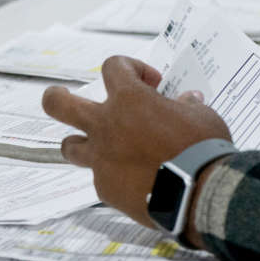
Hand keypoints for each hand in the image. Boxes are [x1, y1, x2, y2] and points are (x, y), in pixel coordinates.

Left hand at [41, 56, 230, 229]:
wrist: (200, 194)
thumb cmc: (203, 149)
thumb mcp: (202, 117)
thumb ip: (186, 107)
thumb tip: (186, 102)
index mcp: (129, 100)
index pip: (113, 67)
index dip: (130, 68)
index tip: (151, 83)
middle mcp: (105, 126)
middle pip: (57, 104)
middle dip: (56, 96)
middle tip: (62, 95)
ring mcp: (100, 159)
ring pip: (70, 146)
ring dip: (81, 143)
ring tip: (99, 147)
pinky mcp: (105, 188)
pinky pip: (101, 178)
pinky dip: (115, 176)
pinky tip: (136, 182)